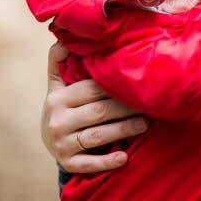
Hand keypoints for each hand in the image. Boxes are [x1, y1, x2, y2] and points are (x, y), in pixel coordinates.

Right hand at [41, 42, 148, 172]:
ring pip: (98, 135)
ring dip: (125, 130)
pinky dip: (107, 161)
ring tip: (145, 124)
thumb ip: (59, 58)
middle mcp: (56, 120)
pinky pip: (89, 164)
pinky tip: (125, 158)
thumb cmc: (64, 104)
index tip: (138, 84)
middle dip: (126, 108)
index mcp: (56, 97)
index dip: (116, 86)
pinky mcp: (67, 163)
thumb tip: (65, 36)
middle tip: (149, 105)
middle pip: (99, 111)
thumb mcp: (57, 82)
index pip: (91, 89)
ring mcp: (60, 143)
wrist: (50, 139)